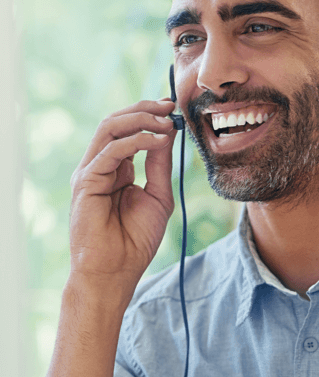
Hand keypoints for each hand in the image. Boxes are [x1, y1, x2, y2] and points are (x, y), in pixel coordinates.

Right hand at [69, 98, 177, 295]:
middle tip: (169, 106)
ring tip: (164, 121)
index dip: (150, 115)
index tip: (174, 109)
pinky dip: (134, 141)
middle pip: (116, 122)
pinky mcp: (86, 181)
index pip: (128, 130)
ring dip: (139, 119)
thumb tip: (168, 133)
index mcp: (116, 168)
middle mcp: (100, 166)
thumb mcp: (158, 196)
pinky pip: (109, 151)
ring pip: (109, 128)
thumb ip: (160, 165)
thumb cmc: (135, 240)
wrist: (116, 270)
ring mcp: (91, 172)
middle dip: (144, 109)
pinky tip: (155, 140)